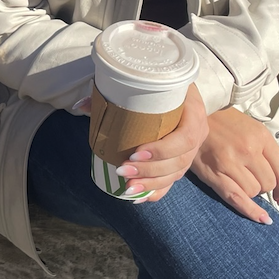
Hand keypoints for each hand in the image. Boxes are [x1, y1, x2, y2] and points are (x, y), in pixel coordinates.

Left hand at [114, 84, 207, 202]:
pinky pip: (173, 180)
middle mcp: (197, 133)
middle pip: (179, 161)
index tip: (135, 153)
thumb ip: (115, 92)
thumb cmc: (161, 83)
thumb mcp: (146, 82)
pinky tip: (138, 197)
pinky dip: (156, 191)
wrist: (182, 87)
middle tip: (123, 171)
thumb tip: (80, 106)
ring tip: (128, 188)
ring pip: (176, 174)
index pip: (185, 138)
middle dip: (150, 170)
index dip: (162, 150)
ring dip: (151, 184)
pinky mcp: (183, 160)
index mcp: (193, 112)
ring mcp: (192, 150)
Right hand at [190, 107, 278, 223]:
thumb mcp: (249, 126)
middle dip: (263, 186)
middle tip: (251, 178)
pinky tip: (262, 218)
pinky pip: (238, 199)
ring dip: (250, 190)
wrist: (190, 116)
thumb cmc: (221, 122)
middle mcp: (248, 149)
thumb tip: (277, 177)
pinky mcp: (215, 173)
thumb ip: (264, 148)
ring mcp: (230, 162)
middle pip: (268, 183)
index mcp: (260, 135)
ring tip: (238, 178)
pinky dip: (251, 211)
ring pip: (253, 192)